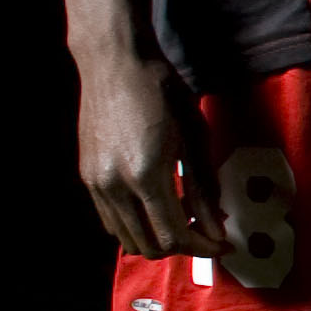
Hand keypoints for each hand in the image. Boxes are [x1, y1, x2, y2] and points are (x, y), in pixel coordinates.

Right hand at [76, 46, 217, 261]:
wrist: (115, 63)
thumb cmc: (161, 91)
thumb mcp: (193, 137)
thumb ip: (204, 189)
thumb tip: (216, 228)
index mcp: (146, 174)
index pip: (175, 236)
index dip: (203, 247)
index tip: (223, 244)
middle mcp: (115, 185)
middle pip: (149, 245)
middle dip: (183, 247)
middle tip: (206, 233)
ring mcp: (96, 183)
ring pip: (126, 239)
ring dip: (157, 238)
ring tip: (183, 219)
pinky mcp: (87, 177)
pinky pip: (110, 220)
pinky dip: (136, 225)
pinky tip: (157, 207)